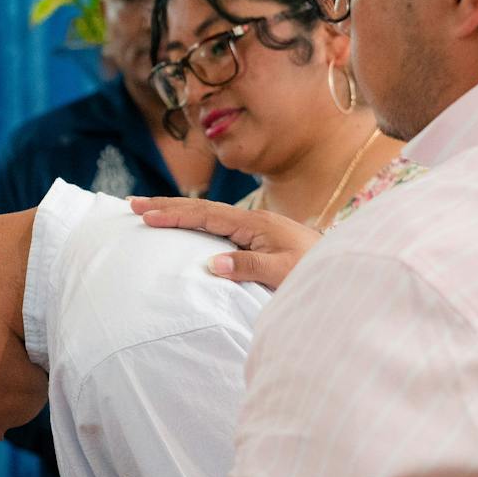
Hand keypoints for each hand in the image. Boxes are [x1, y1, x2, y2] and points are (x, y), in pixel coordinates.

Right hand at [128, 197, 321, 289]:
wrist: (346, 269)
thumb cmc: (316, 272)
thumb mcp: (284, 273)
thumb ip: (250, 267)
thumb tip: (212, 263)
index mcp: (254, 224)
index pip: (205, 215)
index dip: (173, 214)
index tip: (144, 214)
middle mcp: (252, 222)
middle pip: (201, 209)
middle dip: (166, 205)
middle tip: (131, 203)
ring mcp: (255, 229)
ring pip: (208, 215)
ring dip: (177, 211)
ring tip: (148, 210)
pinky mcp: (258, 239)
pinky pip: (217, 226)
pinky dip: (194, 222)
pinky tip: (184, 225)